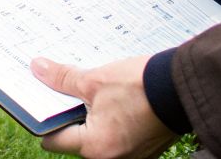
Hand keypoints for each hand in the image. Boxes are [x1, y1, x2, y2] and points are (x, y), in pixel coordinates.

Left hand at [33, 55, 175, 158]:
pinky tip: (116, 100)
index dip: (46, 118)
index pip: (54, 140)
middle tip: (70, 91)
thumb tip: (38, 69)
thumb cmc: (141, 86)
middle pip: (77, 139)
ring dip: (93, 117)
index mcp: (95, 147)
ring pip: (98, 137)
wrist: (183, 86)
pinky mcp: (145, 148)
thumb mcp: (94, 80)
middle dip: (72, 115)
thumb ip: (62, 79)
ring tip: (94, 93)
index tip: (44, 101)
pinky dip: (112, 121)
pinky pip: (118, 137)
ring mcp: (132, 156)